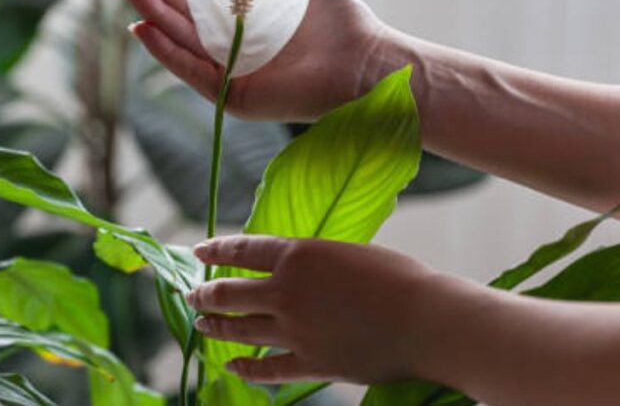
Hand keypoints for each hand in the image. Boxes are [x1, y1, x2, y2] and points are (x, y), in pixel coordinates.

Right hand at [116, 0, 382, 122]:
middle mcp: (233, 41)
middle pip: (181, 9)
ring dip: (151, 11)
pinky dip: (166, 52)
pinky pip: (193, 71)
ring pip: (181, 37)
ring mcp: (232, 69)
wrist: (364, 63)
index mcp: (245, 12)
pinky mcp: (236, 95)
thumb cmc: (338, 21)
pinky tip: (142, 29)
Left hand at [185, 235, 468, 384]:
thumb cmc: (398, 278)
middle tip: (192, 295)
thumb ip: (312, 261)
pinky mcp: (310, 363)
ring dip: (215, 326)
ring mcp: (294, 331)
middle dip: (205, 294)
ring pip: (240, 329)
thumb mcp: (346, 252)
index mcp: (296, 255)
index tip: (198, 253)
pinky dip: (246, 368)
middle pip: (229, 293)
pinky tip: (232, 366)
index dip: (215, 250)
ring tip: (201, 323)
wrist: (426, 320)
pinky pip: (267, 368)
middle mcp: (286, 292)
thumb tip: (291, 268)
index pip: (241, 250)